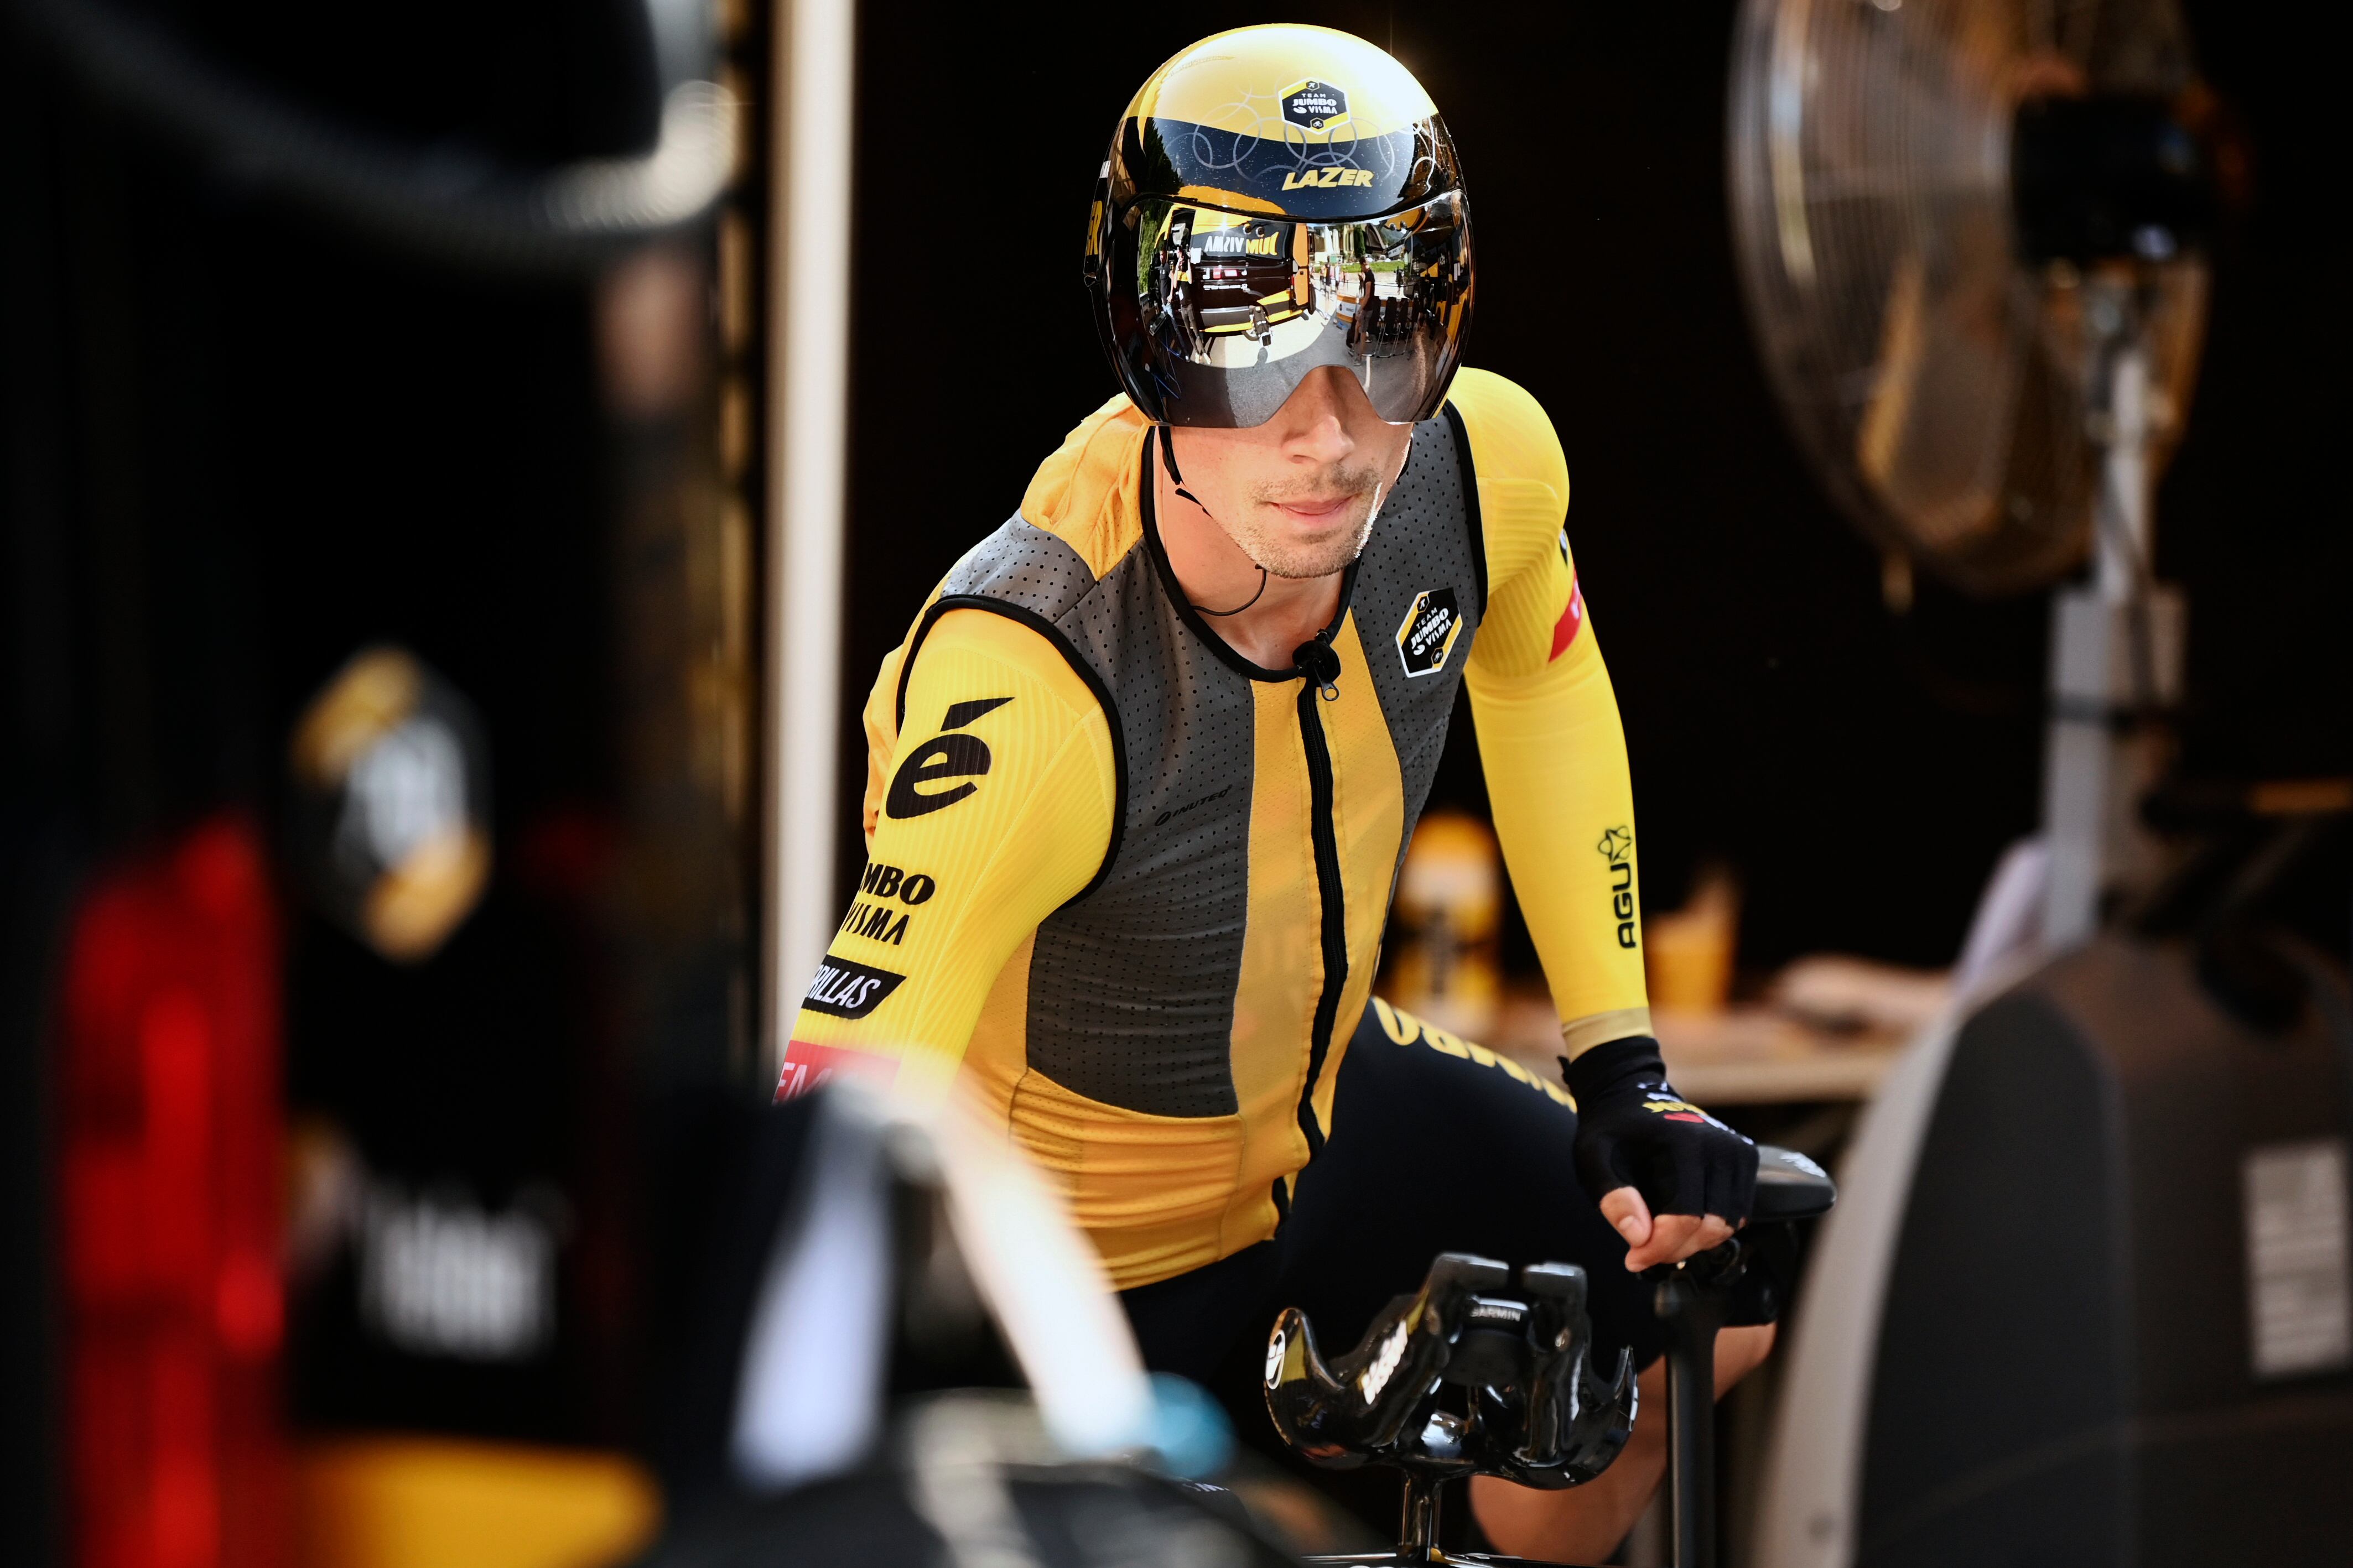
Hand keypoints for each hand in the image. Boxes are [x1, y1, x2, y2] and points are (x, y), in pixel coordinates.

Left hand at [1560, 1037, 1757, 1271]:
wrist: (1630, 1095)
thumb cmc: (1611, 1129)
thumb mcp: (1593, 1160)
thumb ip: (1614, 1198)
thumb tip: (1639, 1237)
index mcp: (1684, 1143)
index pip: (1684, 1217)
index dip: (1659, 1248)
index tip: (1633, 1259)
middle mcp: (1720, 1146)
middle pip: (1711, 1226)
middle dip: (1675, 1249)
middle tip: (1643, 1251)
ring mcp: (1737, 1151)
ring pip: (1728, 1225)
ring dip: (1693, 1242)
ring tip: (1659, 1236)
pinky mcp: (1745, 1158)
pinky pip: (1737, 1212)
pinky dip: (1710, 1226)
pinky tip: (1680, 1220)